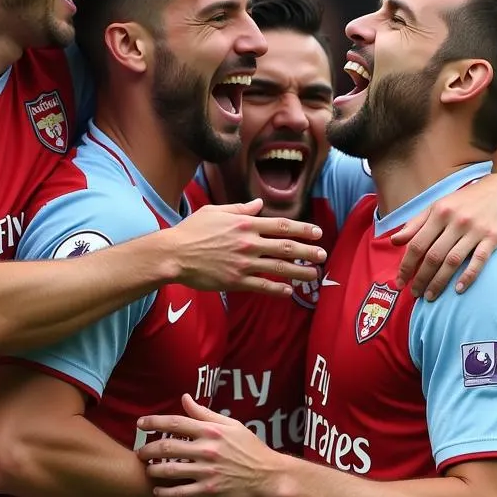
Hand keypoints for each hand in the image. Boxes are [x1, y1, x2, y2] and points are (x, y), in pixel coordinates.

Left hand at [138, 395, 284, 496]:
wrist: (269, 476)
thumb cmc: (250, 448)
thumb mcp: (231, 425)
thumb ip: (205, 413)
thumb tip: (185, 398)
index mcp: (211, 431)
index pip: (175, 423)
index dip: (153, 422)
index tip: (140, 423)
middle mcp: (207, 449)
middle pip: (166, 447)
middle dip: (147, 450)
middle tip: (139, 452)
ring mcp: (207, 471)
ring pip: (170, 470)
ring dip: (153, 470)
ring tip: (147, 470)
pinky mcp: (210, 491)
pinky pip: (181, 492)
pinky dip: (166, 492)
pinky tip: (158, 491)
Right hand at [169, 200, 325, 296]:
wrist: (174, 254)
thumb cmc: (192, 230)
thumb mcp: (215, 211)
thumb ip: (240, 209)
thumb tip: (258, 204)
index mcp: (245, 224)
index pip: (281, 226)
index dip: (303, 229)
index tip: (317, 232)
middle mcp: (248, 243)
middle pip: (286, 247)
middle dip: (308, 251)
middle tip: (323, 255)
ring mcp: (243, 263)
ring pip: (279, 268)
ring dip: (300, 271)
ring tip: (314, 274)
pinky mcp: (235, 281)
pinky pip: (262, 286)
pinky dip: (278, 289)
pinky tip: (289, 292)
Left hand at [390, 174, 496, 298]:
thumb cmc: (463, 202)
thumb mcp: (437, 206)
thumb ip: (415, 224)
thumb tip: (394, 241)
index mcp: (439, 213)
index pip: (417, 244)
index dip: (406, 265)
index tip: (399, 281)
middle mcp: (455, 221)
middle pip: (433, 256)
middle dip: (421, 278)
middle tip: (414, 293)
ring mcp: (475, 230)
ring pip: (453, 261)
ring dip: (439, 281)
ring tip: (430, 296)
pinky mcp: (492, 237)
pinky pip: (479, 260)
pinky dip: (468, 276)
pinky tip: (458, 290)